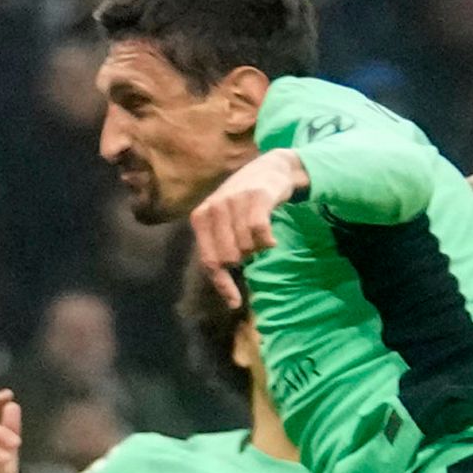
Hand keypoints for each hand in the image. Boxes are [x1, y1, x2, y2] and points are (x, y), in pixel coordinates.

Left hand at [190, 149, 305, 307]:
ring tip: (260, 231)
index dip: (222, 284)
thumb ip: (220, 250)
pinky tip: (271, 239)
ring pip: (247, 247)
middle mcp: (214, 208)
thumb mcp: (224, 222)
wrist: (271, 168)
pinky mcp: (256, 197)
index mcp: (200, 217)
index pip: (209, 260)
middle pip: (230, 257)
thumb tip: (228, 297)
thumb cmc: (245, 202)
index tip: (235, 303)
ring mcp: (234, 201)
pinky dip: (268, 240)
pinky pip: (260, 233)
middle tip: (251, 243)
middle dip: (244, 257)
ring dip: (258, 246)